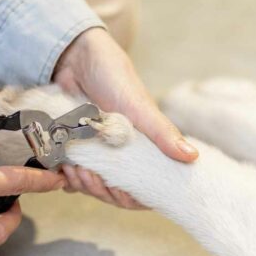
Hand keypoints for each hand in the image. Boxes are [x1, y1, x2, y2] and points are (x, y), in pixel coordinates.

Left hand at [52, 27, 196, 208]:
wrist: (74, 57)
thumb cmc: (113, 78)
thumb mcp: (140, 107)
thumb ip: (163, 133)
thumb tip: (192, 157)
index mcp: (143, 152)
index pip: (141, 193)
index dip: (130, 198)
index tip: (118, 189)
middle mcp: (120, 158)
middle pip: (113, 195)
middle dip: (100, 190)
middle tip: (90, 173)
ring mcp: (95, 155)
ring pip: (91, 188)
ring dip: (81, 183)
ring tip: (74, 165)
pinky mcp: (72, 151)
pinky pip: (68, 178)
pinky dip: (65, 177)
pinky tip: (62, 164)